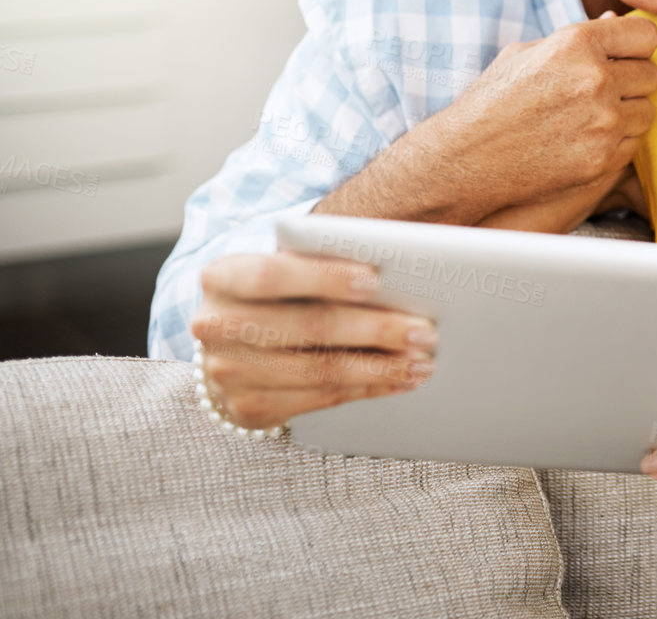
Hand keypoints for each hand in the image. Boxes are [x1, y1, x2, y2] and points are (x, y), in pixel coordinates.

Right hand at [189, 251, 436, 428]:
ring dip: (380, 367)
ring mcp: (228, 372)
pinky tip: (399, 380)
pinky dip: (367, 389)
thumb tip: (398, 269)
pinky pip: (320, 399)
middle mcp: (216, 326)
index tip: (376, 279)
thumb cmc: (274, 296)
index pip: (272, 274)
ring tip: (423, 361)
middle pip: (308, 326)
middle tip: (424, 330)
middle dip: (375, 328)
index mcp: (222, 277)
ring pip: (319, 369)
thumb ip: (321, 263)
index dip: (324, 276)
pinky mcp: (248, 408)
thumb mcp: (282, 270)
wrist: (228, 348)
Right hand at [316, 12, 656, 226]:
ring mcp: (602, 121)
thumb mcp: (526, 54)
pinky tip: (585, 140)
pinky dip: (617, 142)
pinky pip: (633, 143)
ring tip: (592, 118)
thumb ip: (577, 38)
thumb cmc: (492, 102)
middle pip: (651, 74)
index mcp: (577, 43)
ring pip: (647, 111)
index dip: (636, 46)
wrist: (466, 160)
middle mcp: (595, 78)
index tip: (624, 56)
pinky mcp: (603, 157)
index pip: (646, 35)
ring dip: (627, 114)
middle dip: (632, 82)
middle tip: (605, 92)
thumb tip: (615, 20)